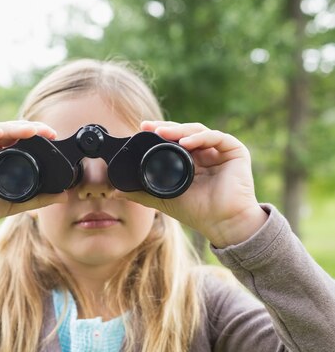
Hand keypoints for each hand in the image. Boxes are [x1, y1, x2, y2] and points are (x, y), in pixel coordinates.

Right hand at [0, 121, 67, 238]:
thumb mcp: (14, 201)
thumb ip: (37, 198)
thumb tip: (64, 195)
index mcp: (0, 155)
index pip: (20, 139)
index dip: (37, 135)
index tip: (54, 136)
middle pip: (9, 130)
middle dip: (29, 128)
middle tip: (46, 131)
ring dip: (12, 127)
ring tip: (29, 131)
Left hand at [114, 120, 267, 247]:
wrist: (223, 224)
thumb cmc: (198, 213)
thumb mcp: (164, 199)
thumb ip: (141, 193)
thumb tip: (115, 191)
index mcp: (192, 161)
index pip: (174, 140)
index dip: (159, 133)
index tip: (142, 128)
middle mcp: (207, 152)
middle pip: (185, 131)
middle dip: (166, 128)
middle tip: (149, 126)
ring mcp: (221, 151)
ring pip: (198, 130)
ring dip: (179, 130)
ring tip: (162, 134)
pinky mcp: (235, 150)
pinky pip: (216, 137)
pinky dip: (199, 137)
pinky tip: (185, 143)